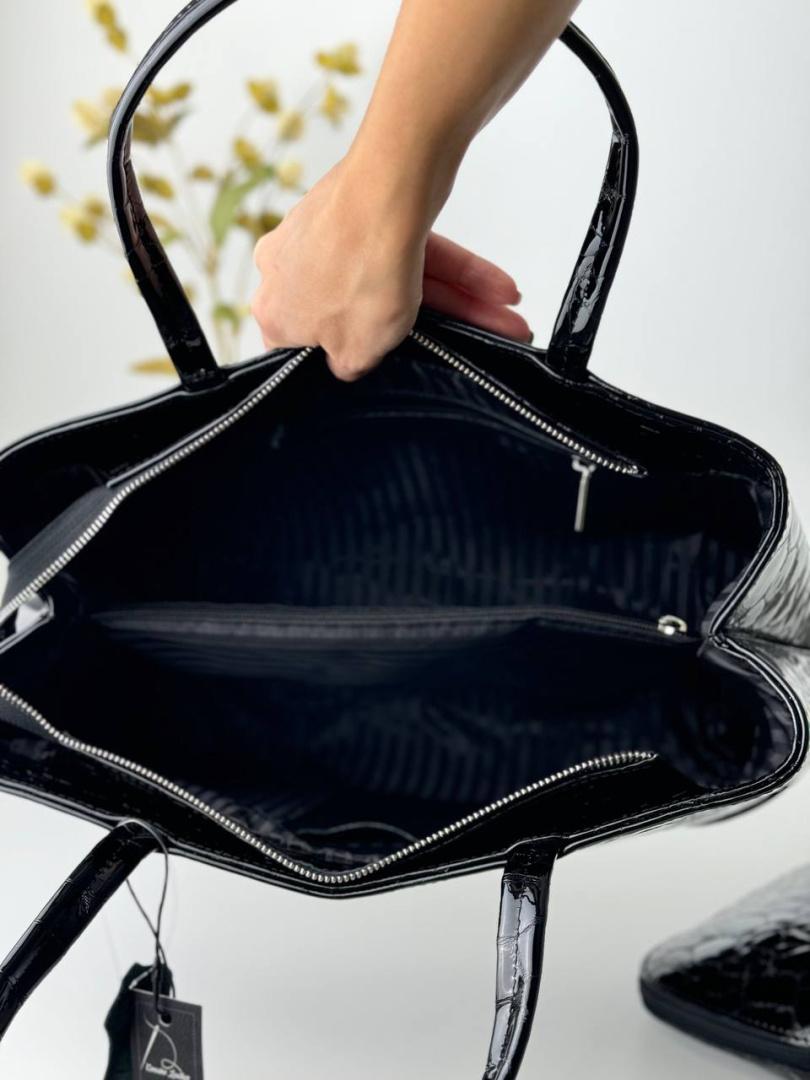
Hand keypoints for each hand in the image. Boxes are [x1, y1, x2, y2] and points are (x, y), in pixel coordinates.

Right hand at [251, 159, 529, 380]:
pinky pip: (410, 250)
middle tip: (476, 344)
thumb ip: (351, 365)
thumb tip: (350, 365)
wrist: (386, 187)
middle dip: (433, 330)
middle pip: (367, 311)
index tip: (386, 362)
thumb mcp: (358, 350)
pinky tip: (498, 289)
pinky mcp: (362, 206)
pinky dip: (455, 271)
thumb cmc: (359, 275)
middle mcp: (289, 270)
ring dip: (458, 302)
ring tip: (506, 321)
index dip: (349, 357)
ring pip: (397, 279)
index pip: (309, 349)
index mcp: (276, 313)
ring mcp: (324, 234)